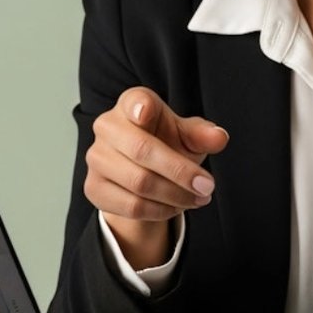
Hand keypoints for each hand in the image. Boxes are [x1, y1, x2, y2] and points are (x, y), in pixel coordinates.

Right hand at [86, 88, 228, 268]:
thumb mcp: (188, 136)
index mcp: (132, 104)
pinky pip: (131, 206)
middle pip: (142, 150)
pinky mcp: (93, 187)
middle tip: (207, 186)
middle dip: (180, 172)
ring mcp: (96, 158)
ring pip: (139, 183)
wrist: (144, 171)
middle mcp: (107, 126)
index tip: (146, 113)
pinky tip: (176, 207)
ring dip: (175, 196)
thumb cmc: (167, 142)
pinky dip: (160, 211)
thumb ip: (203, 134)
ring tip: (199, 199)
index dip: (139, 107)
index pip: (134, 102)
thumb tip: (219, 137)